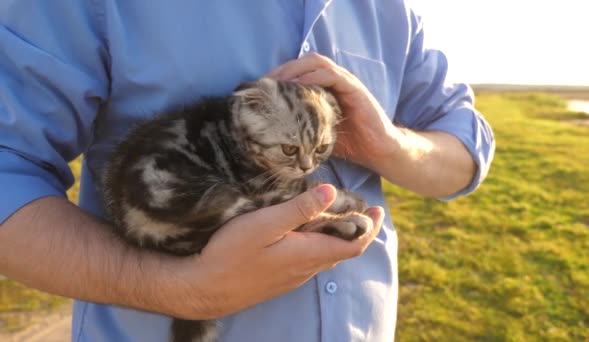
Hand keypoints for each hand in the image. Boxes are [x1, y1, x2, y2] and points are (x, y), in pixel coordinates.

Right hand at [173, 184, 383, 319]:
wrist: (204, 289)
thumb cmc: (231, 253)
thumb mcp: (264, 224)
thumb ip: (299, 210)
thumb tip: (331, 192)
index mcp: (308, 254)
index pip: (353, 244)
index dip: (370, 228)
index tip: (379, 210)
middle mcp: (306, 269)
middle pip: (343, 251)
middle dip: (357, 230)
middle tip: (364, 210)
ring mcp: (293, 276)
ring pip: (327, 256)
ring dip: (339, 238)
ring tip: (340, 217)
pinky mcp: (280, 278)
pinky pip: (311, 261)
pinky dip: (321, 245)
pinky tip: (309, 234)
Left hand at [267, 53, 400, 169]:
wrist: (379, 152)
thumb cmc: (349, 144)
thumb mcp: (317, 134)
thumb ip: (299, 127)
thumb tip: (271, 136)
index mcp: (325, 88)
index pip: (299, 70)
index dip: (279, 75)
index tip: (261, 88)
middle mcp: (335, 80)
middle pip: (305, 62)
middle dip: (283, 69)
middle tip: (265, 83)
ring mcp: (345, 82)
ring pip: (317, 63)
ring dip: (295, 69)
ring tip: (278, 82)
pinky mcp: (354, 89)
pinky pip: (332, 75)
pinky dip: (313, 77)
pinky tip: (299, 86)